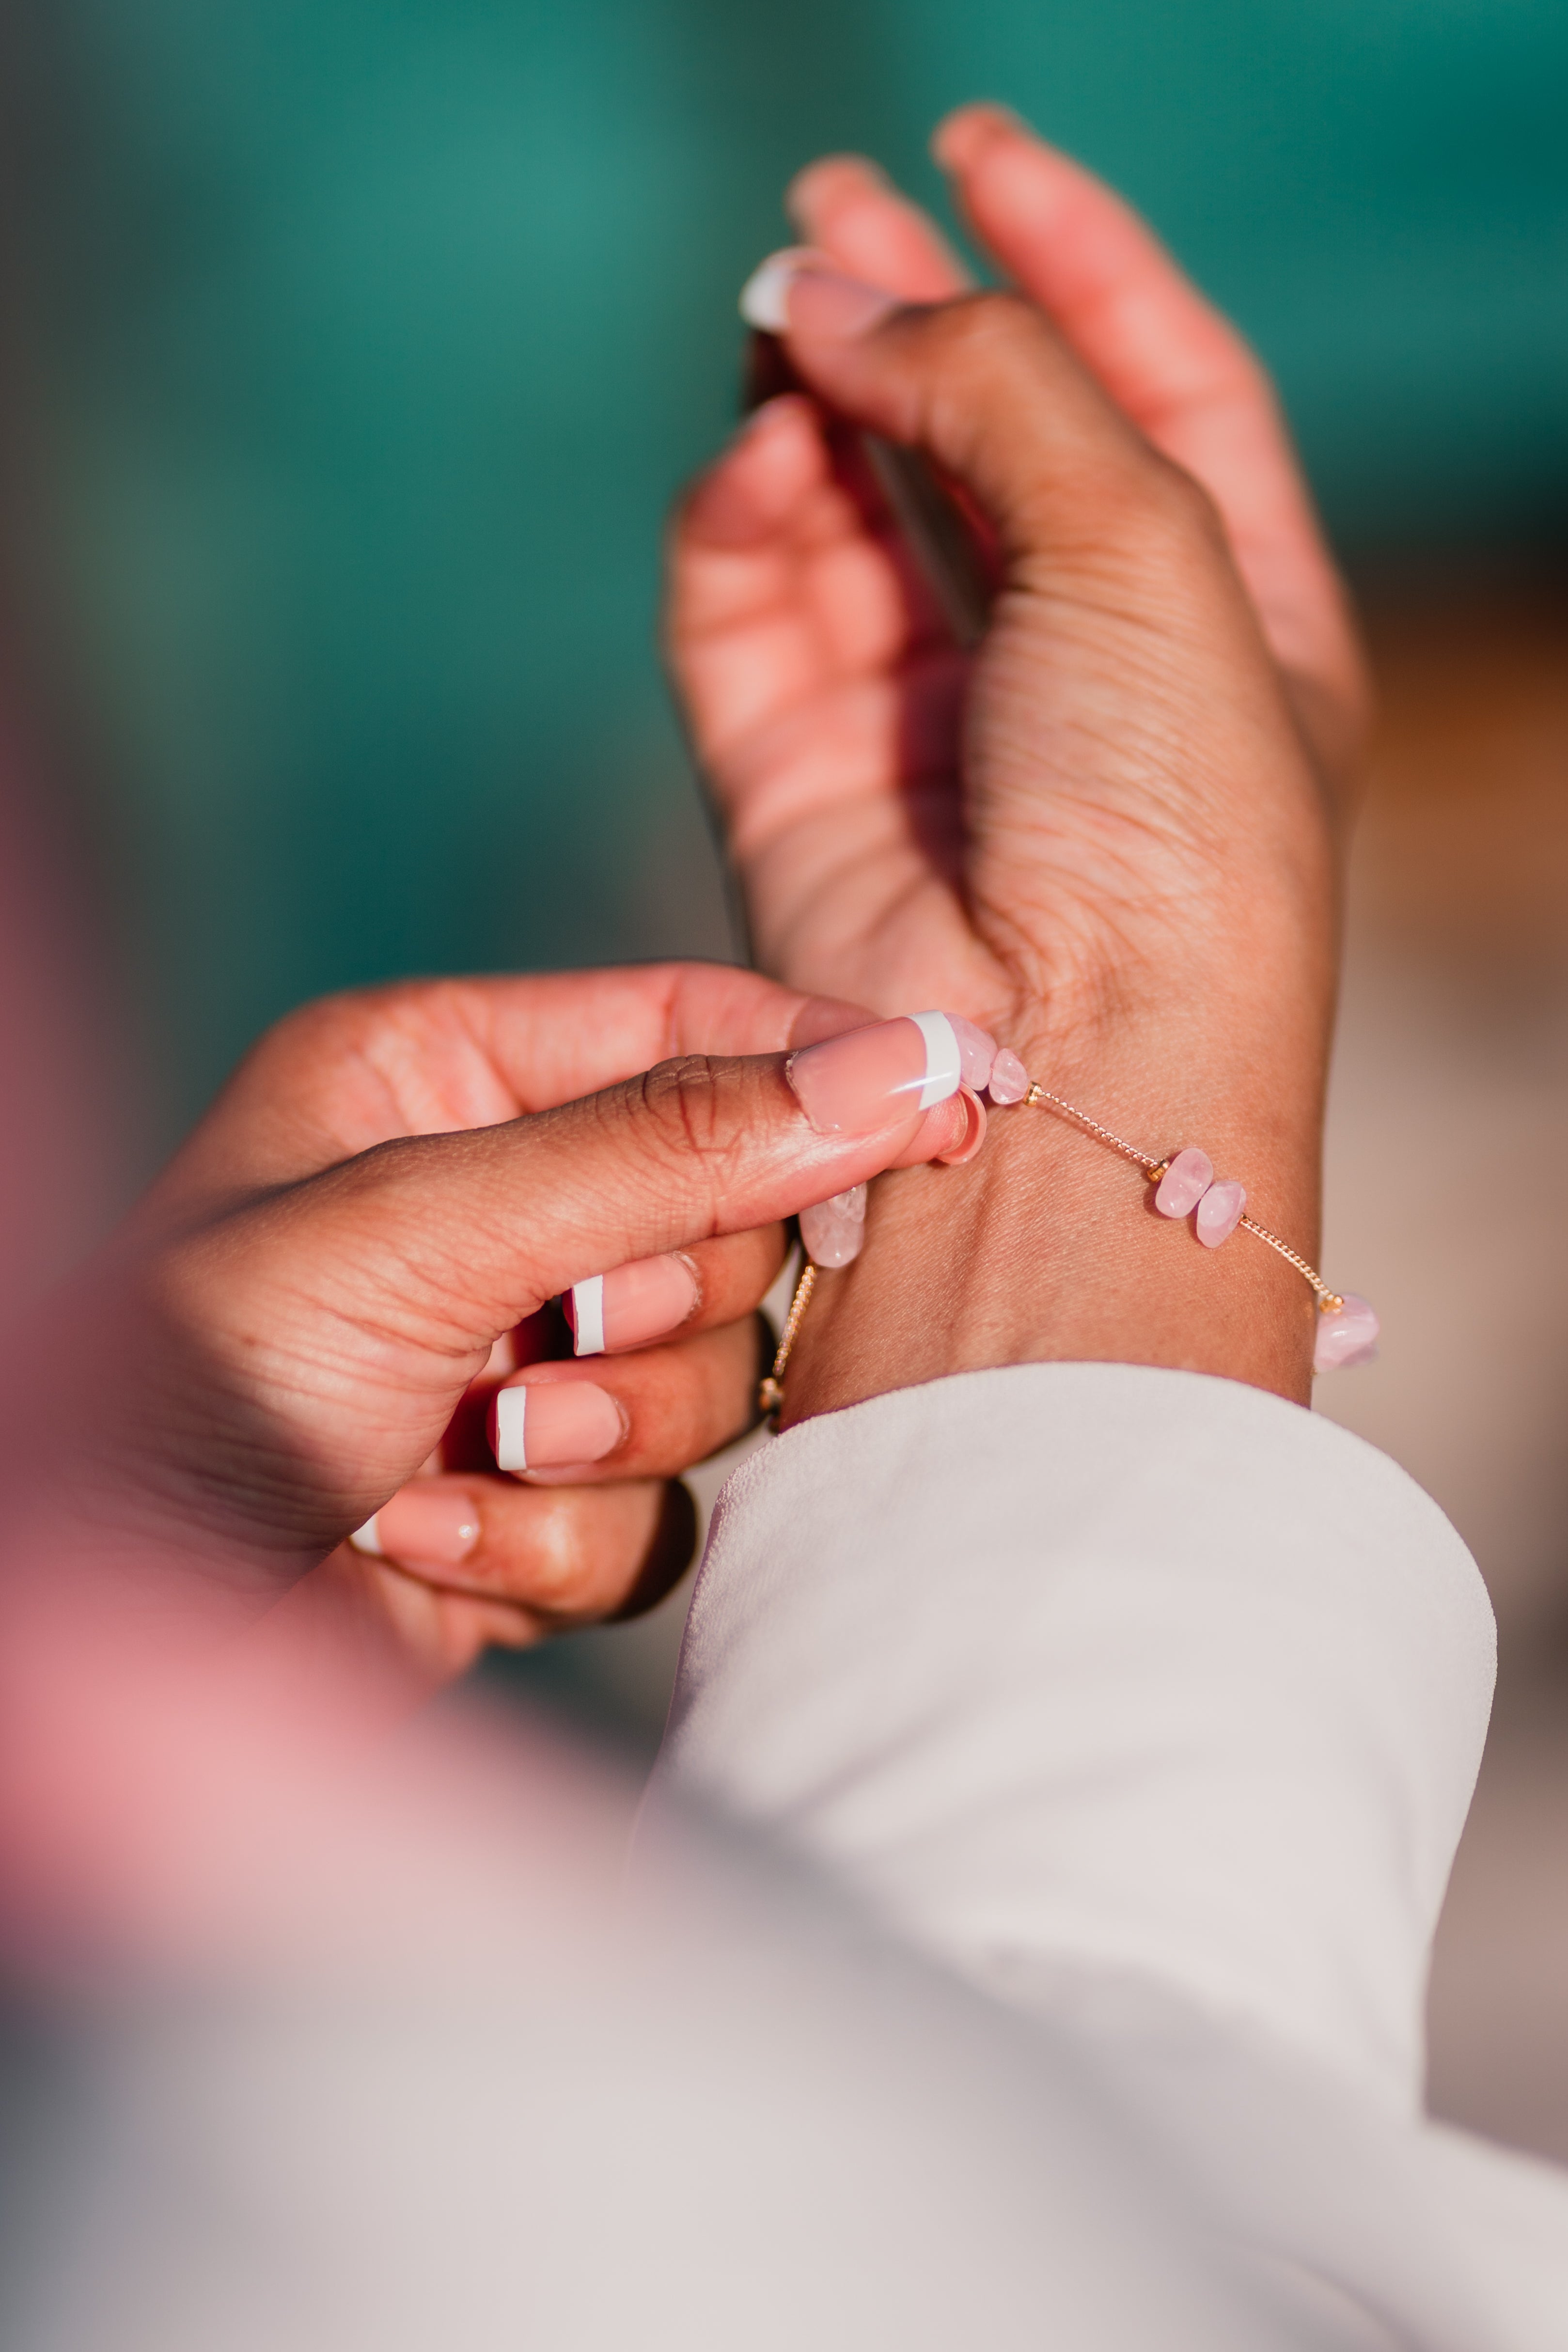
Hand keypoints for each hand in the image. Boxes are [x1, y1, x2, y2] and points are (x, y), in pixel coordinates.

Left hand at [26, 967, 973, 1685]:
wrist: (100, 1634)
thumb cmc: (189, 1387)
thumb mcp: (421, 1226)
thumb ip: (670, 1147)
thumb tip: (904, 1067)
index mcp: (437, 1082)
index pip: (694, 1027)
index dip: (828, 1065)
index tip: (965, 1094)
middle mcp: (485, 1209)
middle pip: (730, 1221)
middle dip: (656, 1305)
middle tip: (552, 1343)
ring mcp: (513, 1367)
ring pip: (712, 1384)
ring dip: (605, 1437)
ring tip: (469, 1449)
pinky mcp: (527, 1512)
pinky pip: (653, 1520)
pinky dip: (556, 1542)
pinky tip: (428, 1540)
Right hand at [670, 105, 1367, 1018]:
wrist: (1061, 1073)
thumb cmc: (1170, 826)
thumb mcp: (1149, 544)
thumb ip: (1003, 383)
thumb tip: (841, 294)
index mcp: (1228, 623)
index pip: (1156, 391)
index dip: (1074, 258)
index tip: (976, 152)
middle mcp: (1079, 676)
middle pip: (985, 445)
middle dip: (912, 317)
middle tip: (829, 211)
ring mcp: (935, 738)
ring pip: (853, 521)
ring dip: (816, 402)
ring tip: (784, 305)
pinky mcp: (804, 793)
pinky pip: (751, 620)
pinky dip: (741, 527)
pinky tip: (757, 454)